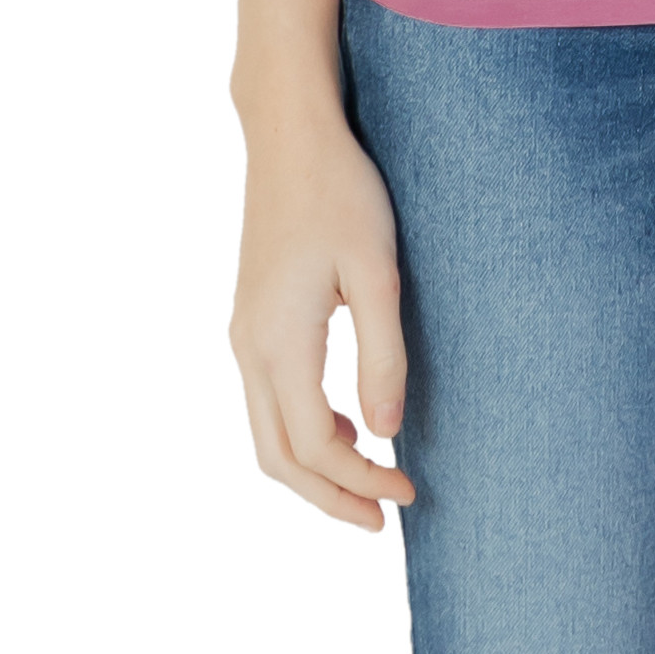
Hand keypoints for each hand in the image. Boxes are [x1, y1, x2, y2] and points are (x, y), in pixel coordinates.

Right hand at [229, 111, 416, 530]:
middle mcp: (249, 347)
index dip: (361, 479)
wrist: (291, 136)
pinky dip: (302, 431)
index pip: (316, 444)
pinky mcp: (252, 317)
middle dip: (329, 496)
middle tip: (383, 517)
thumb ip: (381, 356)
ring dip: (313, 468)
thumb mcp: (376, 272)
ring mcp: (244, 333)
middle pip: (278, 457)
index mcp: (280, 342)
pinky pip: (268, 399)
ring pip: (267, 433)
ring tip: (370, 479)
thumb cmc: (341, 193)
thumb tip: (385, 436)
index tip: (410, 491)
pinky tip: (348, 421)